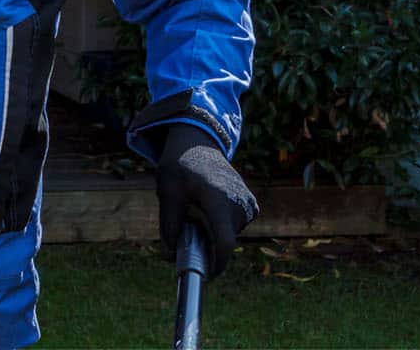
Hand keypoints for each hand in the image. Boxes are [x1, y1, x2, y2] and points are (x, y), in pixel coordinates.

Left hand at [157, 124, 258, 278]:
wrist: (198, 144)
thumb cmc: (179, 166)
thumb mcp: (167, 192)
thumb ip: (169, 225)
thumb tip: (170, 256)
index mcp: (218, 199)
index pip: (224, 242)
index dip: (216, 263)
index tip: (204, 275)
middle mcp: (239, 203)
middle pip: (223, 240)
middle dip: (206, 244)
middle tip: (187, 228)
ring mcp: (249, 204)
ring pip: (228, 234)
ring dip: (212, 232)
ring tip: (196, 210)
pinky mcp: (252, 206)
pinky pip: (234, 226)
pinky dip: (220, 224)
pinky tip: (208, 206)